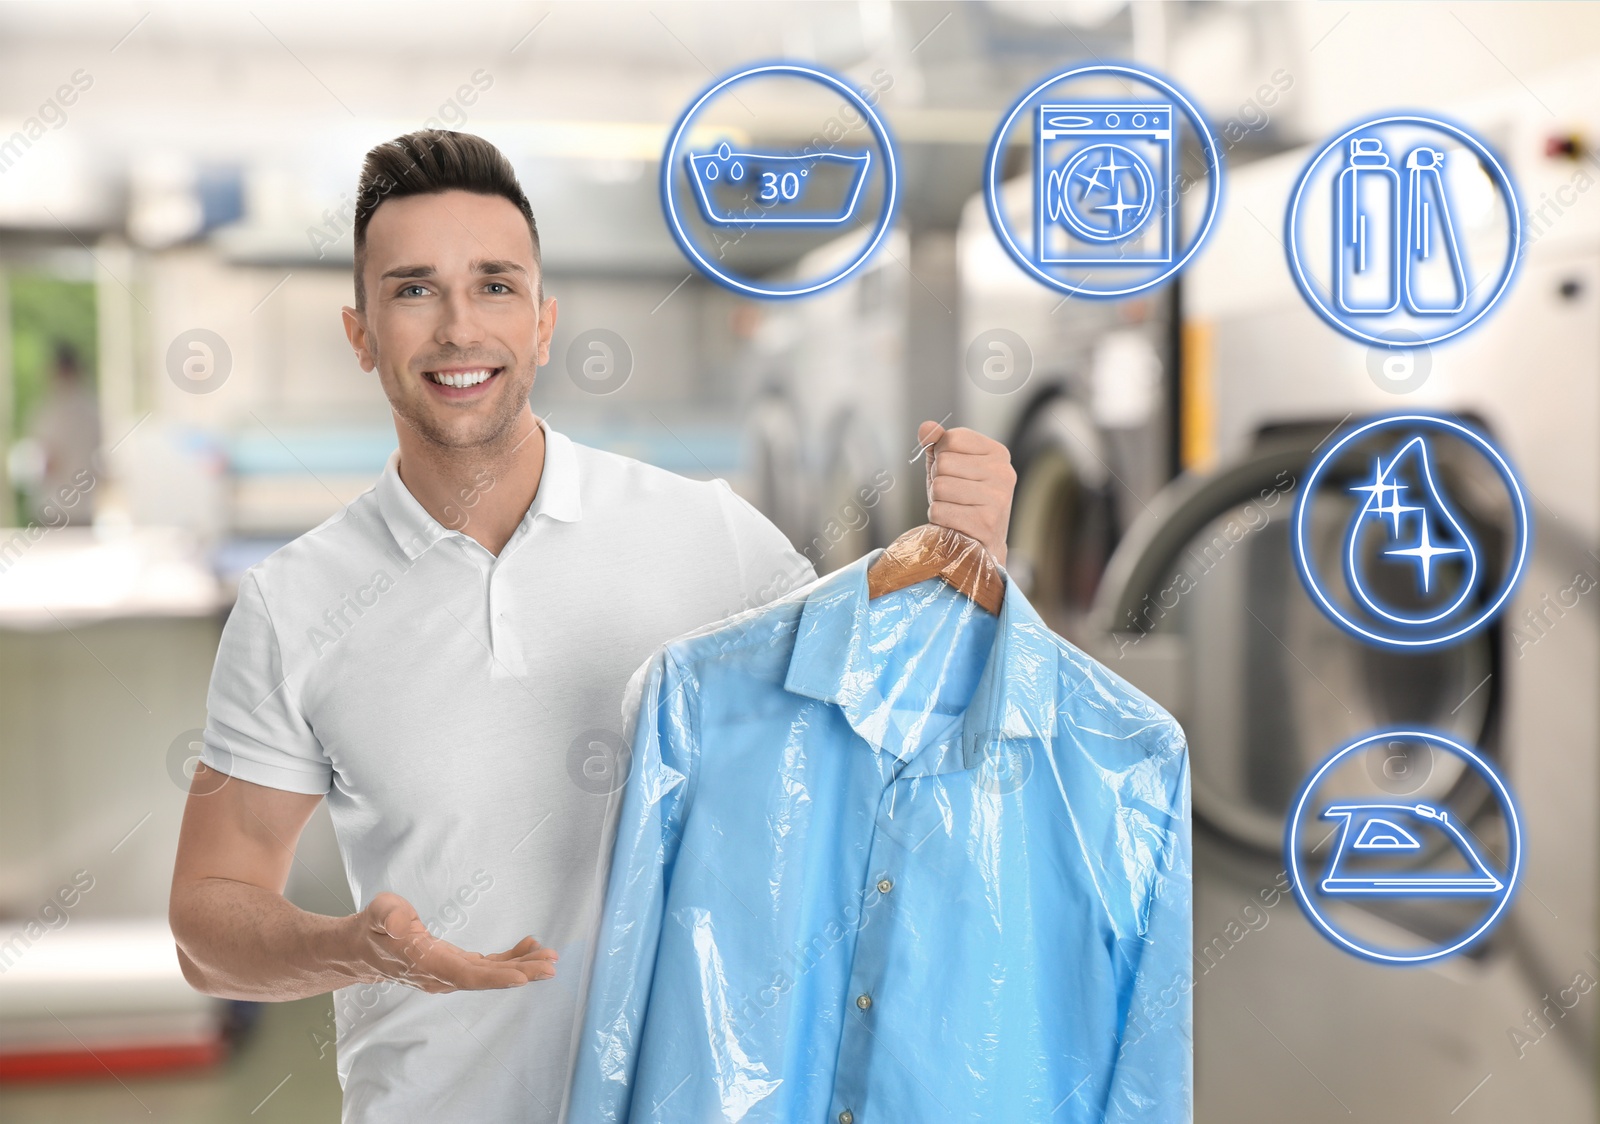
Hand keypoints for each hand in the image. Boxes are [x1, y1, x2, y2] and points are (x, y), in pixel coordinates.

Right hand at [352, 891, 557, 992]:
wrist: (362, 950)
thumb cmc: (373, 928)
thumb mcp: (378, 912)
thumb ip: (389, 915)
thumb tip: (399, 921)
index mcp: (427, 963)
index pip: (465, 974)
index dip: (495, 976)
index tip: (522, 976)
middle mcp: (442, 975)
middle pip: (486, 978)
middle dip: (521, 972)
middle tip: (551, 965)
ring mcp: (450, 974)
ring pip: (490, 974)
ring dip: (521, 967)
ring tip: (549, 957)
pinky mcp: (455, 966)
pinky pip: (486, 967)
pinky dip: (509, 960)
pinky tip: (528, 948)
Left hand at [919, 420, 1015, 566]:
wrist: (979, 545)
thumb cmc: (962, 501)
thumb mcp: (950, 468)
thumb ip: (937, 444)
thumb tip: (926, 427)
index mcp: (998, 453)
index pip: (951, 438)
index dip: (941, 457)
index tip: (955, 474)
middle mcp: (1004, 473)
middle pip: (943, 463)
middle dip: (938, 481)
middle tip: (954, 497)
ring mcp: (998, 499)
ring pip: (939, 486)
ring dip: (937, 501)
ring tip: (954, 509)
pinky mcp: (985, 523)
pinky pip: (938, 511)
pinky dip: (938, 519)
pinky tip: (955, 523)